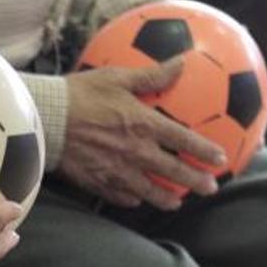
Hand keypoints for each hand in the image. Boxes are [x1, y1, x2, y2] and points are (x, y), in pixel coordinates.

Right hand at [61, 60, 226, 209]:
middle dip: (195, 181)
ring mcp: (115, 170)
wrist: (46, 119)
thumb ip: (152, 75)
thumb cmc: (80, 94)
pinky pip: (117, 195)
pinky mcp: (95, 180)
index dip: (205, 151)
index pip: (184, 141)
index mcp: (144, 125)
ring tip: (175, 203)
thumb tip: (180, 63)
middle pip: (172, 171)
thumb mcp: (117, 78)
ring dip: (165, 198)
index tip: (221, 160)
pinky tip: (135, 201)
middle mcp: (135, 152)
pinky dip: (129, 199)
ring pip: (148, 190)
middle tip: (210, 189)